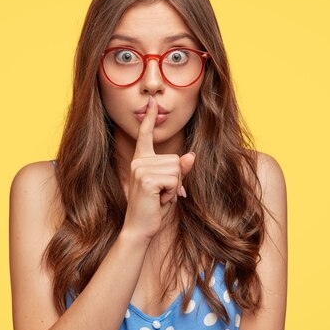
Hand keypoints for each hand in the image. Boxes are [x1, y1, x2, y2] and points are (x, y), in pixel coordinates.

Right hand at [121, 95, 195, 242]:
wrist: (139, 228)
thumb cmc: (153, 208)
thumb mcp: (169, 187)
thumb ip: (179, 170)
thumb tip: (191, 155)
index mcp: (141, 160)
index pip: (145, 135)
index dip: (150, 118)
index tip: (151, 101)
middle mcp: (138, 161)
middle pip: (175, 159)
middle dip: (176, 179)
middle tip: (162, 194)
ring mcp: (140, 169)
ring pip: (176, 169)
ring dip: (174, 187)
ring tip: (159, 197)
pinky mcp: (146, 179)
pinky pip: (174, 180)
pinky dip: (172, 193)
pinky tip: (159, 200)